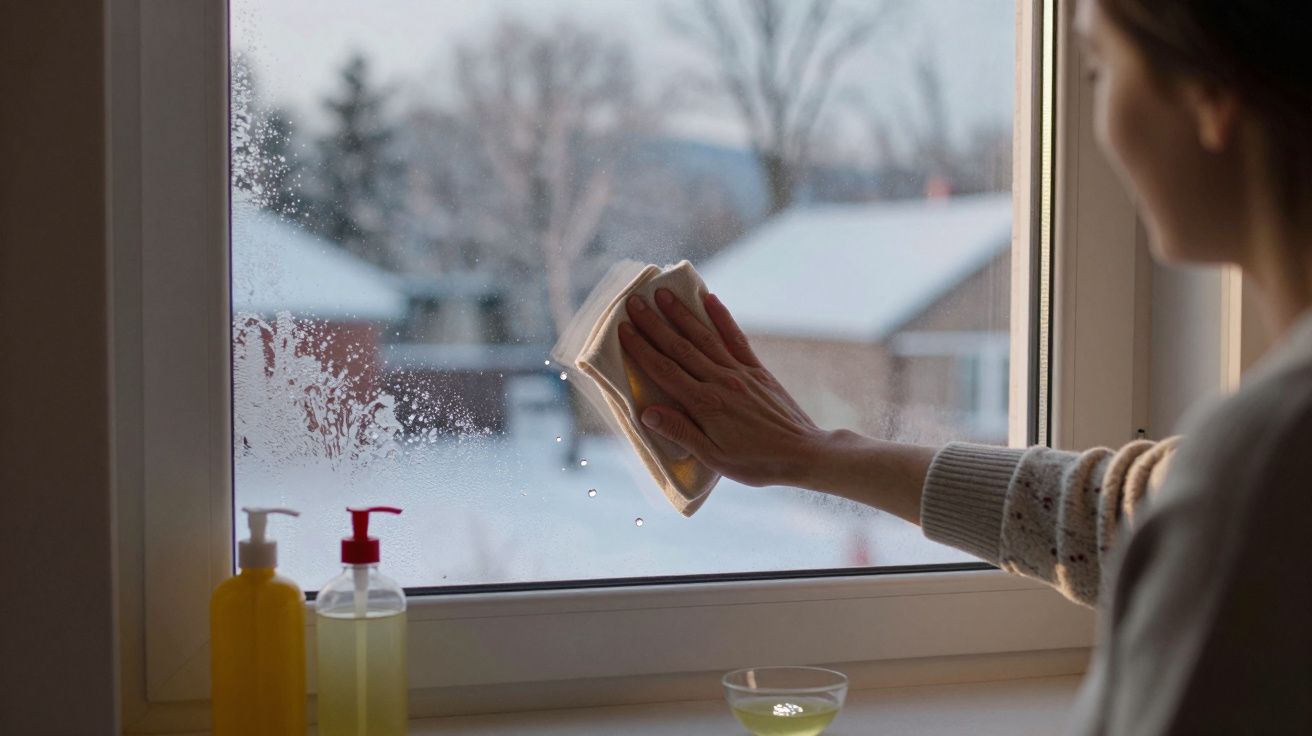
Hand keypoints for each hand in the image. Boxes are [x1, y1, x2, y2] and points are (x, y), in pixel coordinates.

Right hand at [618, 288, 827, 487]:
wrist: (803, 453)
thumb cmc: (756, 462)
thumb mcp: (714, 458)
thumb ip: (681, 432)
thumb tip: (646, 413)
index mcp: (705, 404)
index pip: (665, 371)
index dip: (642, 349)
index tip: (624, 329)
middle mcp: (721, 381)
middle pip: (680, 347)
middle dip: (655, 324)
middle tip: (634, 302)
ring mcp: (740, 372)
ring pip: (705, 337)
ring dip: (682, 314)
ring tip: (663, 294)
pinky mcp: (757, 370)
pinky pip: (736, 338)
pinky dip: (722, 317)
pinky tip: (710, 299)